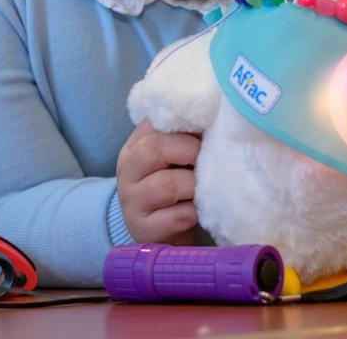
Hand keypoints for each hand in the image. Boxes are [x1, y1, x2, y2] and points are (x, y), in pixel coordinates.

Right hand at [116, 119, 200, 244]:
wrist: (163, 231)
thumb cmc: (176, 184)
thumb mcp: (177, 156)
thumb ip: (189, 134)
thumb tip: (219, 114)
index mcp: (136, 144)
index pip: (155, 120)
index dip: (187, 122)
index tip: (207, 129)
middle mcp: (128, 169)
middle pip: (155, 148)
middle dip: (189, 151)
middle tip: (204, 160)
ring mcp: (131, 201)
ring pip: (167, 185)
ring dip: (193, 186)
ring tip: (201, 190)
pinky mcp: (142, 229)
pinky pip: (176, 216)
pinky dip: (193, 213)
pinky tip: (196, 213)